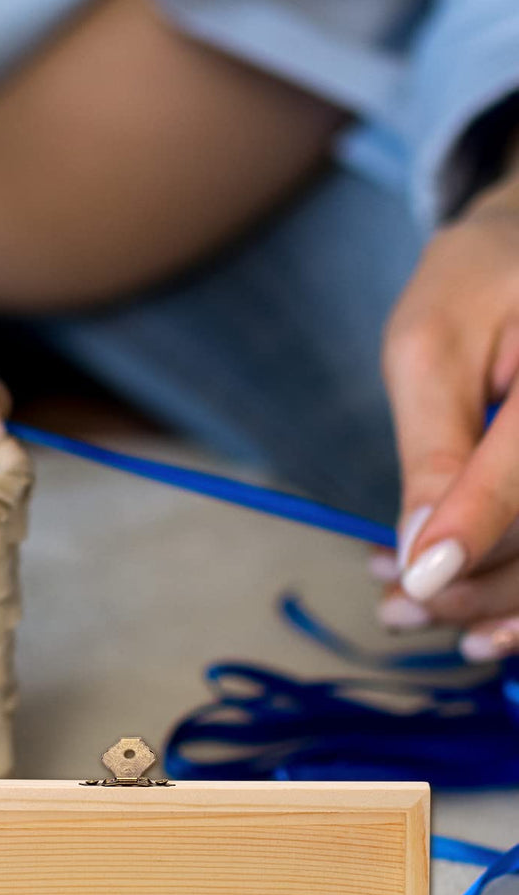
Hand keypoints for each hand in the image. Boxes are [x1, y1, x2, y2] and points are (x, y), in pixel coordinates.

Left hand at [377, 169, 518, 658]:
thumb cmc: (480, 282)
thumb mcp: (431, 348)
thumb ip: (433, 450)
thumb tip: (421, 552)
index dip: (474, 532)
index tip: (414, 581)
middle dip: (476, 585)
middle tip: (398, 604)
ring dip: (496, 602)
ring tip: (412, 608)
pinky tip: (473, 613)